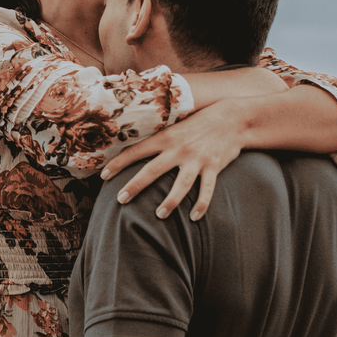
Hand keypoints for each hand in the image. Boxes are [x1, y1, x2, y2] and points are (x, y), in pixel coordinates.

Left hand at [101, 98, 251, 220]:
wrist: (232, 118)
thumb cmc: (200, 122)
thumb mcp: (176, 125)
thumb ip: (159, 138)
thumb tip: (135, 146)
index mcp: (166, 137)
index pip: (136, 150)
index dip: (118, 163)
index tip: (103, 176)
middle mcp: (179, 149)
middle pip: (152, 170)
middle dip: (135, 185)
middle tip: (120, 199)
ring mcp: (197, 159)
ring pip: (180, 184)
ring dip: (170, 201)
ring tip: (159, 215)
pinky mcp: (214, 167)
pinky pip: (207, 190)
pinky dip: (201, 205)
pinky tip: (194, 218)